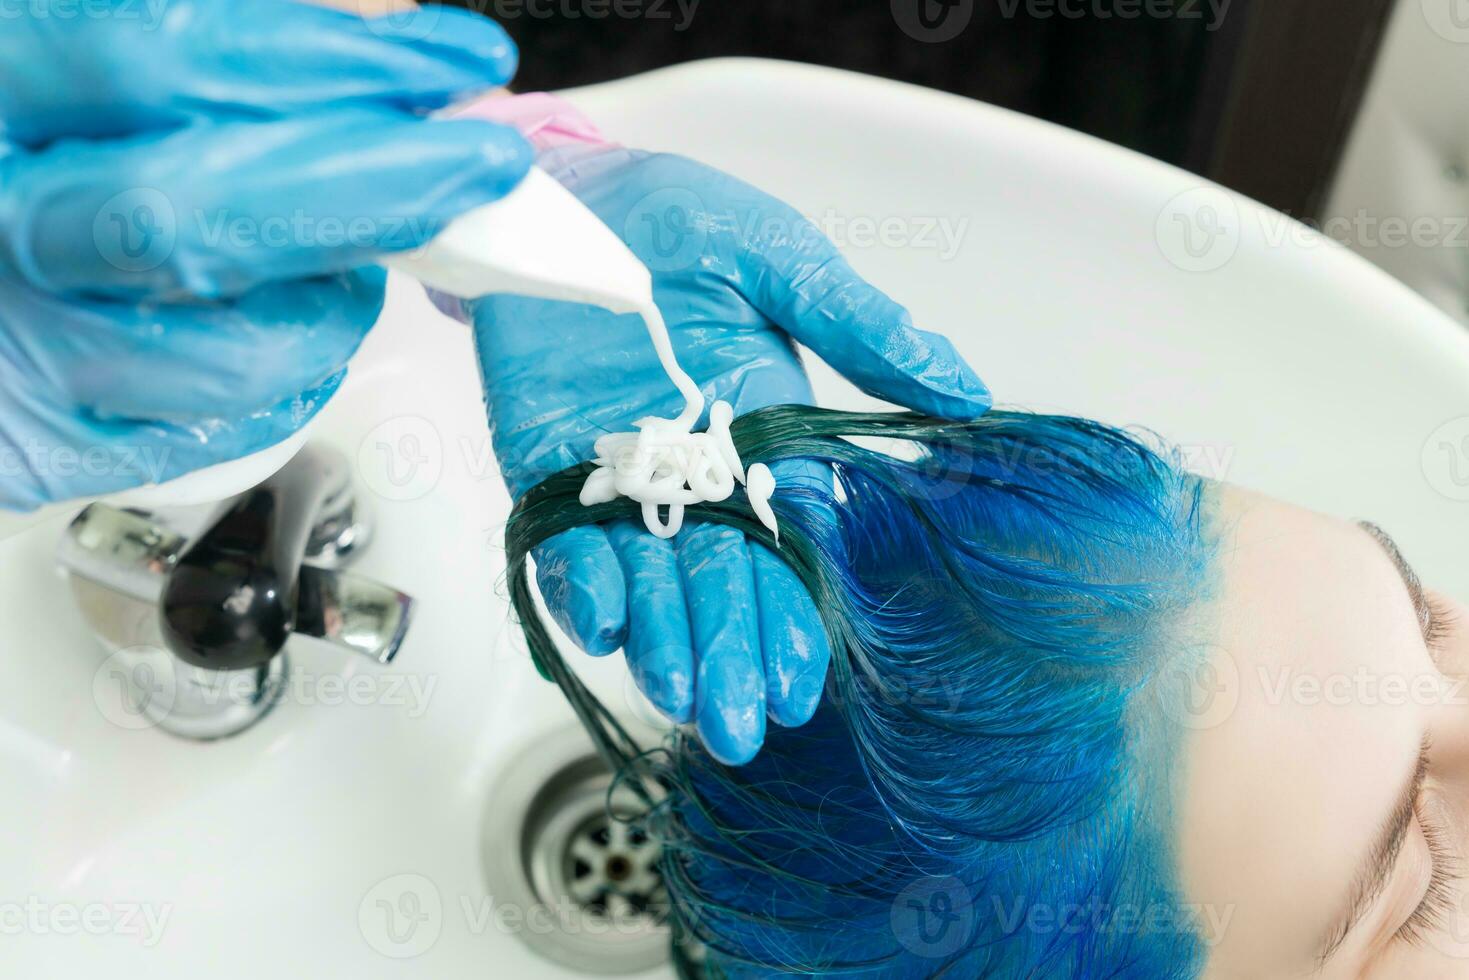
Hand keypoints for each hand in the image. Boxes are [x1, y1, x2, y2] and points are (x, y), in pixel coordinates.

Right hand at [0, 0, 530, 509]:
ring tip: (338, 263)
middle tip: (483, 165)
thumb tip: (383, 49)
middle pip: (206, 218)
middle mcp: (2, 228)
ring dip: (335, 304)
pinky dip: (296, 375)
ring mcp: (27, 349)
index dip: (331, 63)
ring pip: (243, 350)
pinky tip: (284, 326)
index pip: (165, 62)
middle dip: (379, 189)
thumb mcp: (95, 75)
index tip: (451, 58)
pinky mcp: (57, 447)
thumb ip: (217, 55)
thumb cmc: (38, 160)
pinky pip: (232, 426)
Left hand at [472, 147, 989, 762]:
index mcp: (760, 436)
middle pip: (717, 582)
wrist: (566, 192)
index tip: (799, 681)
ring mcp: (612, 477)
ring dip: (662, 639)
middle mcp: (691, 474)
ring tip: (677, 695)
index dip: (791, 615)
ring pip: (645, 579)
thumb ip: (860, 327)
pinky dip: (580, 584)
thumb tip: (964, 389)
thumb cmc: (681, 219)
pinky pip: (559, 540)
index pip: (786, 546)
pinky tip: (606, 624)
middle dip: (728, 655)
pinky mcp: (540, 466)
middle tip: (737, 727)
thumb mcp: (782, 263)